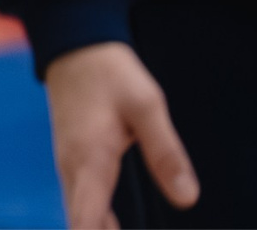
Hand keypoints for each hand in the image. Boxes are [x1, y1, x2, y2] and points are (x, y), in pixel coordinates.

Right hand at [45, 42, 196, 226]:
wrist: (75, 46)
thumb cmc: (111, 73)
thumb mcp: (146, 106)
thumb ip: (166, 152)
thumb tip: (188, 199)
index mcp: (89, 161)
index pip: (86, 221)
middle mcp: (72, 169)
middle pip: (83, 224)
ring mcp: (68, 164)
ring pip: (80, 214)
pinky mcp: (72, 158)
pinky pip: (80, 200)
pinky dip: (95, 218)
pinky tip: (118, 224)